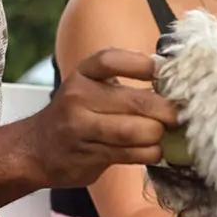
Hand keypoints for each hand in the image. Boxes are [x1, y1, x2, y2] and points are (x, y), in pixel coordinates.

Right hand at [22, 48, 179, 187]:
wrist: (37, 150)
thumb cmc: (77, 115)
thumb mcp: (91, 89)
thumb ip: (124, 86)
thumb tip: (174, 86)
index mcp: (82, 74)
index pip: (110, 61)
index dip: (140, 64)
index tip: (161, 72)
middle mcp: (78, 98)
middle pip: (133, 100)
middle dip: (165, 110)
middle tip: (180, 115)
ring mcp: (80, 128)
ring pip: (133, 131)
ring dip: (158, 135)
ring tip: (166, 135)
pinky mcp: (88, 155)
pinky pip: (130, 154)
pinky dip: (150, 153)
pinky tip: (156, 151)